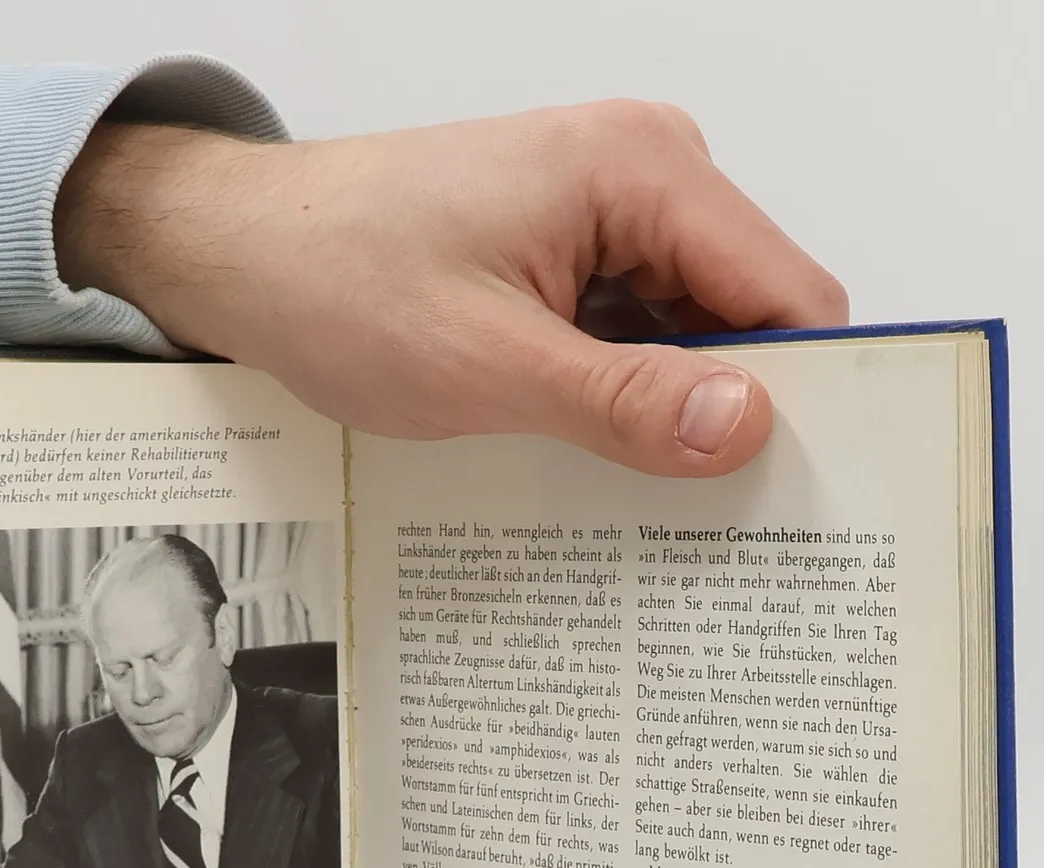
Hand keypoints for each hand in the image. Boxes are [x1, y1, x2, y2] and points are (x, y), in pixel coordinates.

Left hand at [58, 103, 846, 475]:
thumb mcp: (485, 365)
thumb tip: (746, 427)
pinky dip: (621, 394)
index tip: (791, 494)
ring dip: (666, 411)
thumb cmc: (336, 281)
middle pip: (749, 316)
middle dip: (728, 412)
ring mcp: (606, 212)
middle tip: (701, 519)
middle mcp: (643, 174)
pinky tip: (589, 450)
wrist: (239, 251)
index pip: (790, 295)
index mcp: (644, 171)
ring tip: (630, 492)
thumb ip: (623, 400)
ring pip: (690, 334)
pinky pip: (633, 332)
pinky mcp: (568, 250)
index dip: (803, 398)